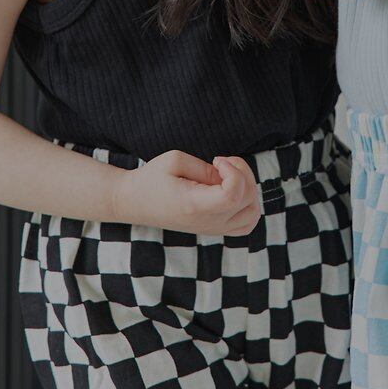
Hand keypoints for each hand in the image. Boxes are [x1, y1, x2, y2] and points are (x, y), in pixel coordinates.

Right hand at [117, 150, 262, 237]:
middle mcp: (208, 222)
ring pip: (252, 213)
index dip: (234, 171)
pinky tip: (232, 189)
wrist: (135, 202)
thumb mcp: (174, 160)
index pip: (233, 195)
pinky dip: (248, 206)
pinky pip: (246, 223)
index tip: (217, 159)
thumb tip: (229, 176)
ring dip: (248, 189)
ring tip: (228, 176)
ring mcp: (213, 229)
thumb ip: (206, 168)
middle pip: (247, 200)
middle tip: (220, 162)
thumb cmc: (152, 178)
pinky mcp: (215, 229)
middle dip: (242, 173)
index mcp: (195, 206)